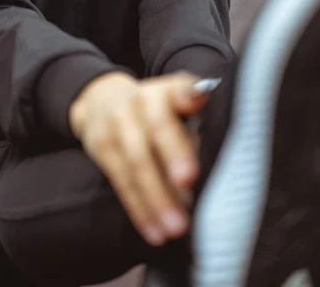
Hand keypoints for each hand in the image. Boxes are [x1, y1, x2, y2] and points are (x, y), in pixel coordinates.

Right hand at [69, 71, 208, 246]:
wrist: (101, 101)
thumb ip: (197, 127)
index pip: (178, 88)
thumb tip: (217, 168)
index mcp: (167, 90)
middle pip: (156, 127)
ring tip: (177, 226)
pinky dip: (139, 209)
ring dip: (156, 197)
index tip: (197, 101)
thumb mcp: (176, 106)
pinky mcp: (101, 147)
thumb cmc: (156, 111)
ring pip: (136, 161)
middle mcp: (140, 101)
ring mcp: (116, 123)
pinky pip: (121, 182)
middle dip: (173, 153)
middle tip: (189, 179)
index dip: (187, 94)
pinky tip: (154, 231)